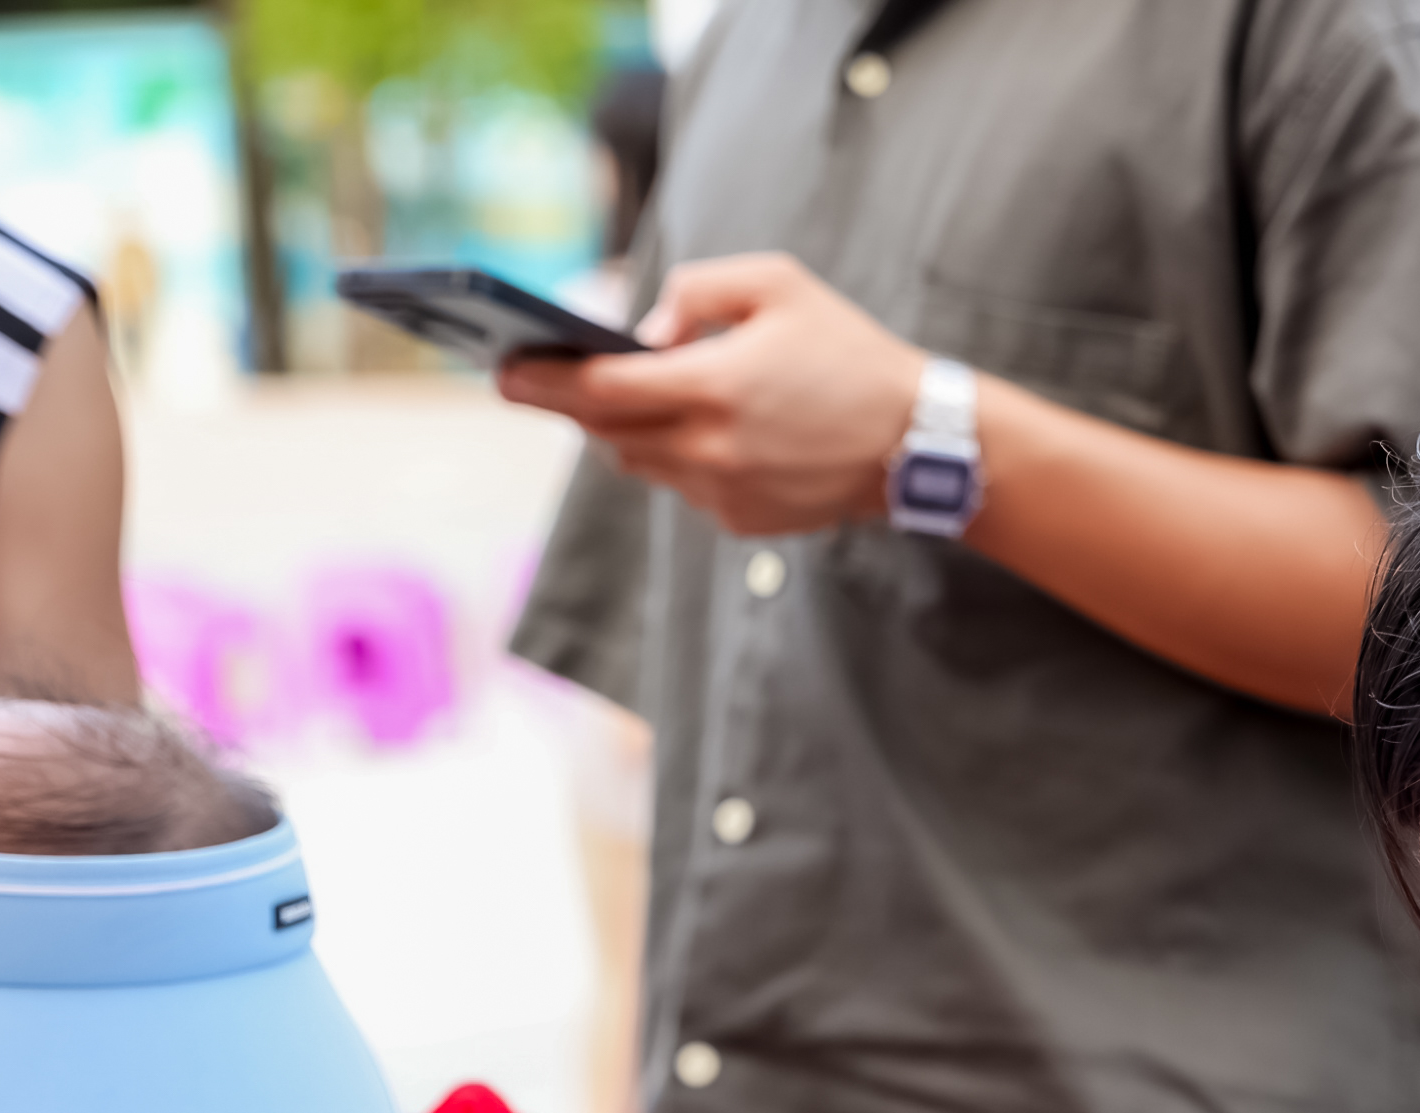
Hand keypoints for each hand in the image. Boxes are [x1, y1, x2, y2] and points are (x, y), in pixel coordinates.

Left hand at [497, 254, 927, 538]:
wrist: (917, 442)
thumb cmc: (849, 352)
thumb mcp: (778, 284)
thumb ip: (696, 292)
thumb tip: (642, 332)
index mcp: (714, 386)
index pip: (599, 389)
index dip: (542, 380)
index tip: (502, 370)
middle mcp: (709, 450)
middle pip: (605, 431)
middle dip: (570, 403)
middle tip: (536, 378)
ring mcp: (722, 493)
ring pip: (639, 461)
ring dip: (627, 428)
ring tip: (633, 396)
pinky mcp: (739, 521)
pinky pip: (682, 486)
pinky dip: (679, 456)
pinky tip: (712, 433)